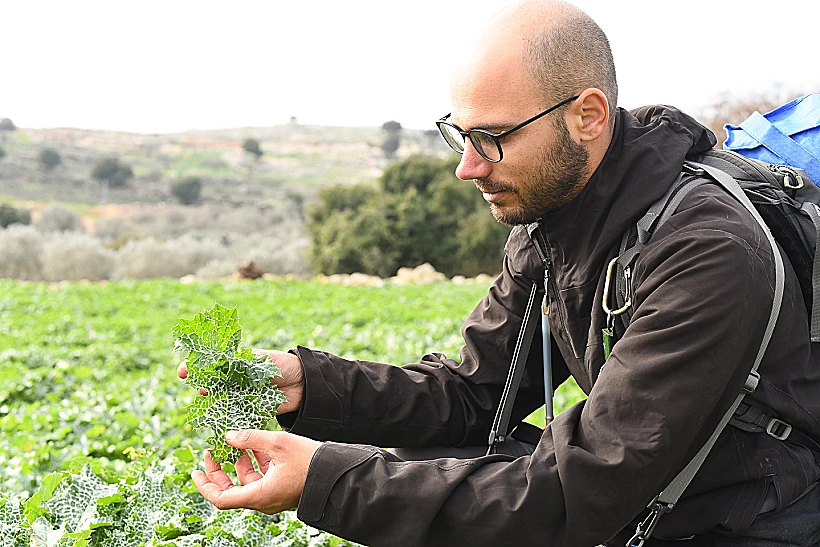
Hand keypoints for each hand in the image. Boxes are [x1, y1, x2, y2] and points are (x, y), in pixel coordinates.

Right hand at [178, 348, 303, 413]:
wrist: (303, 383)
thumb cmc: (281, 365)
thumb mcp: (259, 359)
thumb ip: (239, 363)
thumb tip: (217, 364)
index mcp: (234, 365)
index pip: (208, 366)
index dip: (194, 368)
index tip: (183, 371)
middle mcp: (233, 382)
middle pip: (210, 387)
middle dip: (201, 389)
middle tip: (199, 390)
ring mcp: (240, 398)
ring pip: (220, 404)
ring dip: (211, 407)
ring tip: (206, 408)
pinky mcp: (249, 412)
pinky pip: (234, 418)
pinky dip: (226, 422)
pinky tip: (218, 424)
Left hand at [191, 430, 321, 512]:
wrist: (337, 473)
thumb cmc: (309, 460)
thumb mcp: (278, 443)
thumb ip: (250, 439)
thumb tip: (228, 436)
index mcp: (259, 495)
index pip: (221, 498)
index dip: (205, 484)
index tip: (196, 470)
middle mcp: (264, 500)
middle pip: (232, 490)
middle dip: (219, 471)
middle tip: (210, 453)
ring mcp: (273, 495)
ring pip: (247, 481)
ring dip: (239, 462)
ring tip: (237, 442)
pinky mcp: (282, 488)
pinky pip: (262, 478)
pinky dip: (255, 463)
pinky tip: (257, 445)